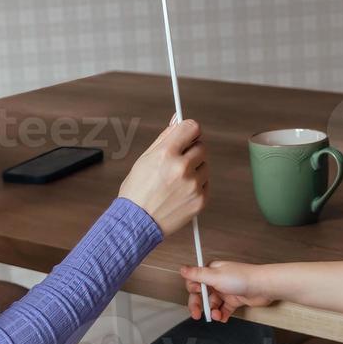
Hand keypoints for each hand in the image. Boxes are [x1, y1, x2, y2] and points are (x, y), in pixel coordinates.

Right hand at [118, 116, 207, 235]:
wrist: (136, 223)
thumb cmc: (137, 192)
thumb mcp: (145, 159)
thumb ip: (165, 138)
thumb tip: (178, 120)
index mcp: (166, 154)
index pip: (191, 127)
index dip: (189, 130)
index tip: (187, 135)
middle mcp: (182, 168)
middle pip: (201, 146)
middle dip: (191, 151)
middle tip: (177, 163)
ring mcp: (193, 185)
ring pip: (205, 165)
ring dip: (195, 169)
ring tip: (176, 182)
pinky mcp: (200, 200)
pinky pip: (205, 183)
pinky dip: (196, 186)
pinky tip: (180, 193)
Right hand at [181, 260, 273, 321]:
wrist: (263, 287)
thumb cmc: (242, 278)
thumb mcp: (215, 276)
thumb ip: (197, 274)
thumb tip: (182, 269)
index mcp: (212, 271)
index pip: (195, 281)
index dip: (193, 290)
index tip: (195, 295)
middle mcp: (218, 280)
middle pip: (202, 295)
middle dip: (199, 305)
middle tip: (197, 314)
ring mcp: (226, 291)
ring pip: (212, 304)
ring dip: (212, 311)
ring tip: (216, 315)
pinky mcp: (234, 300)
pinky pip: (223, 309)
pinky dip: (221, 314)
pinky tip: (222, 317)